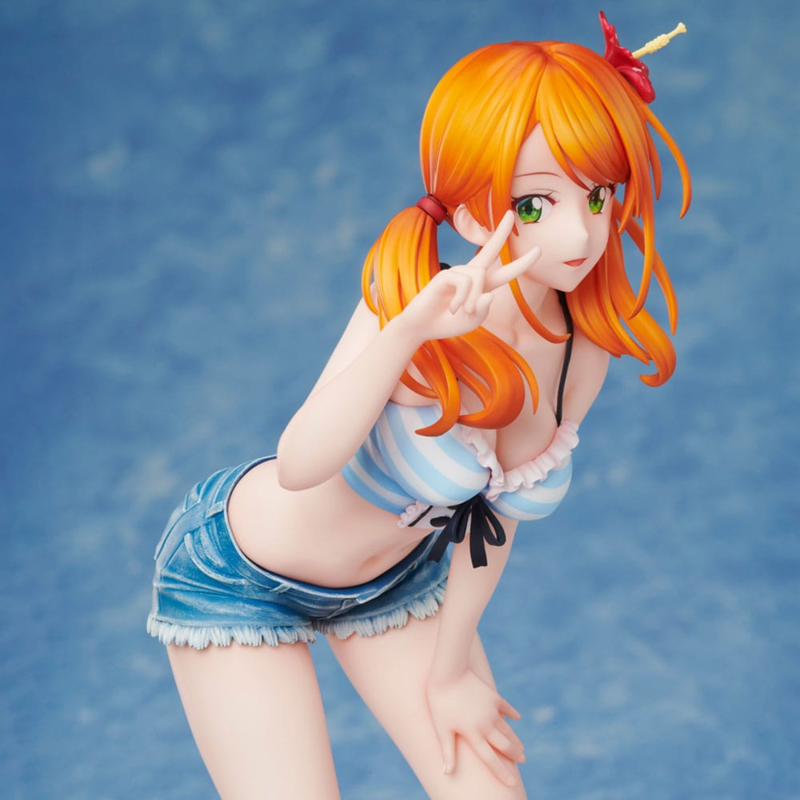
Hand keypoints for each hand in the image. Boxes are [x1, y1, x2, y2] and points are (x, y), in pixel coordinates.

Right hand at [397, 211, 540, 342]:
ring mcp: (457, 273)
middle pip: (490, 249)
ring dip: (473, 299)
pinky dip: (463, 298)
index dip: (521, 263)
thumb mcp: (472, 320)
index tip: (538, 250)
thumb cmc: (447, 323)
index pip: (504, 271)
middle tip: (510, 214)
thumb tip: (489, 293)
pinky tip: (453, 308)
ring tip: (462, 312)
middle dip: (501, 232)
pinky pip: (464, 281)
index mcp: (482, 286)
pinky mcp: (445, 274)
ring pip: (479, 276)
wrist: (421, 326)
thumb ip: (483, 308)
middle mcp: (471, 275)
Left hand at [426, 668, 524, 786]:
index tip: (511, 782)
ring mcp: (491, 710)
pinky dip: (512, 714)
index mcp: (473, 734)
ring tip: (521, 748)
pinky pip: (506, 708)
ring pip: (507, 729)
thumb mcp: (442, 728)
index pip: (490, 759)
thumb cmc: (441, 702)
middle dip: (514, 755)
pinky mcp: (493, 697)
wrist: (449, 673)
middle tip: (523, 760)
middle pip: (504, 745)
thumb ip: (448, 751)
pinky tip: (517, 718)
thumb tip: (446, 772)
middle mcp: (486, 724)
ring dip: (515, 739)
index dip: (501, 772)